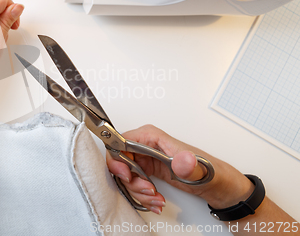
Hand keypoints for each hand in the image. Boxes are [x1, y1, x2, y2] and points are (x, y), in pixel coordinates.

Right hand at [106, 124, 253, 213]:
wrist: (219, 185)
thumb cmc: (210, 172)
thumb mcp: (200, 170)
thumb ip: (190, 165)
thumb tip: (181, 160)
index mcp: (153, 137)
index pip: (120, 141)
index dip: (118, 160)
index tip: (128, 176)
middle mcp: (146, 145)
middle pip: (120, 161)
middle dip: (131, 181)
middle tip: (147, 189)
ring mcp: (146, 157)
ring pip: (126, 174)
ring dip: (138, 191)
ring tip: (156, 197)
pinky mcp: (148, 169)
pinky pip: (133, 182)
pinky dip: (142, 195)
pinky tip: (156, 199)